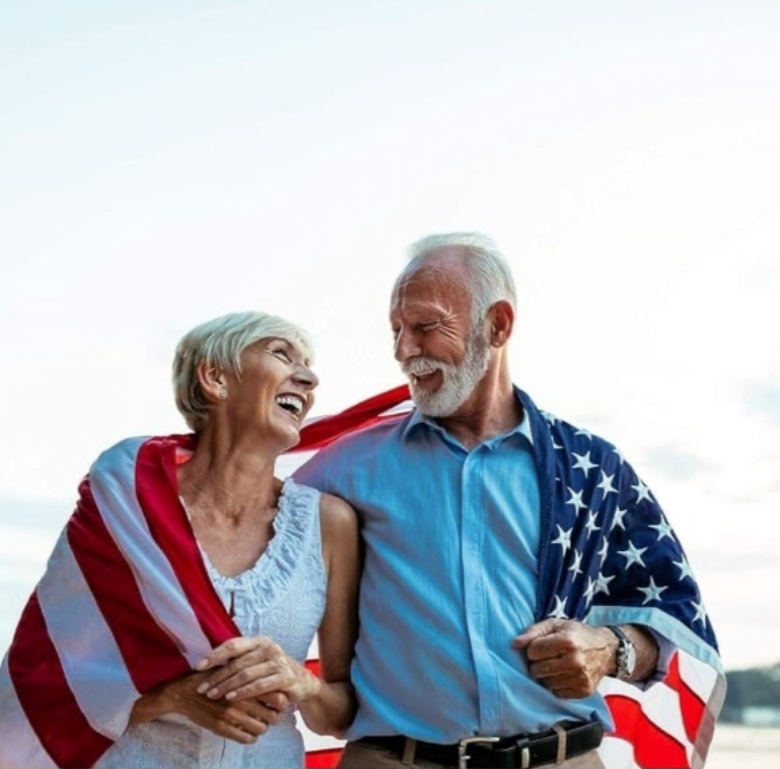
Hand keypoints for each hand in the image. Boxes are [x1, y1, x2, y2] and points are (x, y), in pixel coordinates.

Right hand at [140, 670, 282, 743]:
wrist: (184, 692)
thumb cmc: (211, 677)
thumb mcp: (232, 669)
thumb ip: (251, 674)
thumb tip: (271, 679)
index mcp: (247, 683)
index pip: (278, 697)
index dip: (282, 702)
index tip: (279, 703)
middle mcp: (241, 699)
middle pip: (273, 715)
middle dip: (275, 717)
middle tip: (271, 715)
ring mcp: (231, 715)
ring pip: (260, 729)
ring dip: (263, 728)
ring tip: (260, 724)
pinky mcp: (221, 727)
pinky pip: (245, 738)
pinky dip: (251, 737)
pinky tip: (249, 732)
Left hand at [196, 636, 320, 704]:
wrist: (302, 682)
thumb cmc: (273, 672)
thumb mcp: (258, 661)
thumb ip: (240, 660)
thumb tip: (208, 664)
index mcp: (260, 641)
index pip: (233, 645)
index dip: (214, 655)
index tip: (198, 667)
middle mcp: (269, 647)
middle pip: (237, 662)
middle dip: (216, 676)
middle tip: (201, 688)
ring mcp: (278, 661)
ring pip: (245, 674)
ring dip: (226, 686)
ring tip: (212, 695)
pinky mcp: (285, 676)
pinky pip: (259, 685)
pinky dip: (243, 692)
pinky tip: (231, 698)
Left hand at [512, 619, 615, 698]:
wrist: (607, 650)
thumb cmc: (576, 634)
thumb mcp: (555, 625)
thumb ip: (533, 632)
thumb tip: (514, 644)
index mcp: (567, 641)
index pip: (533, 651)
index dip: (533, 648)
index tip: (540, 646)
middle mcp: (575, 662)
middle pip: (537, 669)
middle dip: (537, 663)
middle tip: (547, 656)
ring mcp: (580, 679)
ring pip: (545, 683)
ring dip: (546, 675)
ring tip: (555, 665)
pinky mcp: (583, 692)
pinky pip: (556, 692)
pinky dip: (555, 684)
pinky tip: (563, 674)